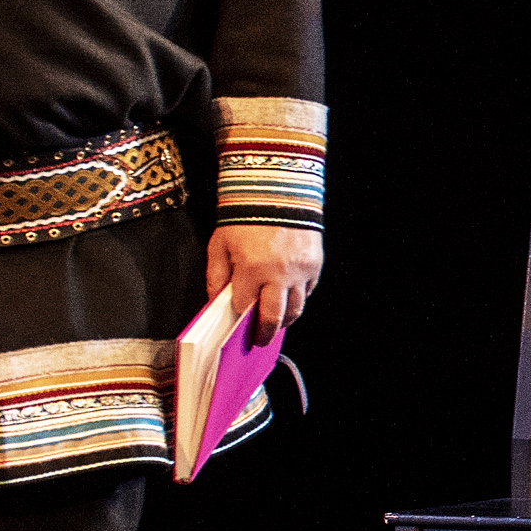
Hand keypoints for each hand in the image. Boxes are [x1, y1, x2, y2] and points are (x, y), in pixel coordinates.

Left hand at [207, 222, 324, 334]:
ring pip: (295, 309)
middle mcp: (278, 274)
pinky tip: (288, 296)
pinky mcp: (314, 264)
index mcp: (251, 269)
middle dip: (265, 333)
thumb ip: (216, 275)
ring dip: (284, 319)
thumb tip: (216, 300)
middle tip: (261, 339)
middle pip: (273, 317)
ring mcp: (299, 271)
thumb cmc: (245, 215)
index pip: (244, 307)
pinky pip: (307, 291)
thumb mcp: (220, 243)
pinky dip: (298, 298)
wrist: (277, 190)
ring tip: (276, 321)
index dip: (240, 315)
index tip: (238, 321)